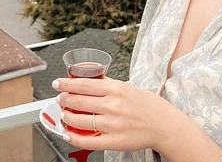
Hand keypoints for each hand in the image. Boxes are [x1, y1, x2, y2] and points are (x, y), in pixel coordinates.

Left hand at [52, 76, 185, 152]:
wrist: (164, 125)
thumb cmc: (148, 105)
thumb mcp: (128, 87)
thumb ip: (109, 85)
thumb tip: (90, 80)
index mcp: (116, 89)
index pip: (84, 84)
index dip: (66, 84)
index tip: (57, 83)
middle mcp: (113, 105)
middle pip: (78, 101)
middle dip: (64, 99)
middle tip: (60, 99)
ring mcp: (112, 124)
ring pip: (80, 120)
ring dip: (67, 117)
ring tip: (64, 114)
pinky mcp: (113, 141)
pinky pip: (88, 141)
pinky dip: (75, 138)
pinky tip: (68, 134)